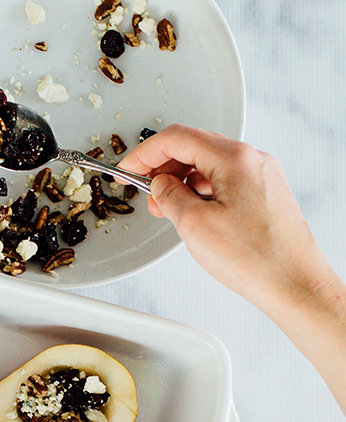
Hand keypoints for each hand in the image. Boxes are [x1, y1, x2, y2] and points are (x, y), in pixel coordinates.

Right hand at [122, 123, 345, 414]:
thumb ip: (170, 196)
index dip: (145, 152)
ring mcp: (260, 176)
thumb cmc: (255, 258)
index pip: (178, 138)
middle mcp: (251, 161)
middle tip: (141, 189)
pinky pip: (223, 181)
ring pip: (207, 165)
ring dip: (179, 180)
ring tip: (163, 206)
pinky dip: (199, 190)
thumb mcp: (194, 225)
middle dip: (161, 166)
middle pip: (194, 147)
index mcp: (234, 159)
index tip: (128, 168)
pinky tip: (188, 210)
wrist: (293, 283)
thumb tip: (160, 184)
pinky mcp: (263, 194)